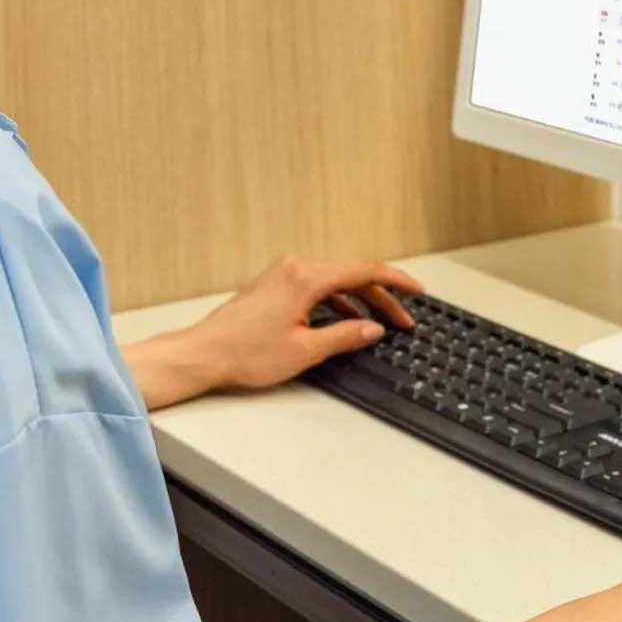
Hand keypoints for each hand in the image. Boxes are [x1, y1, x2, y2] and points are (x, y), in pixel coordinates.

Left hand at [121, 256, 424, 409]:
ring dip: (359, 300)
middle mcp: (295, 268)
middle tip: (404, 319)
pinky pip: (316, 287)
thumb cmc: (245, 353)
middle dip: (381, 297)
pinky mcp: (274, 286)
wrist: (203, 354)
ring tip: (380, 322)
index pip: (364, 270)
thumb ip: (345, 335)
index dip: (396, 281)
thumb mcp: (306, 350)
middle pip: (351, 275)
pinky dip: (336, 301)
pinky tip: (346, 320)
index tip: (417, 290)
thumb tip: (372, 328)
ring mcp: (282, 275)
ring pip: (334, 282)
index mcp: (306, 277)